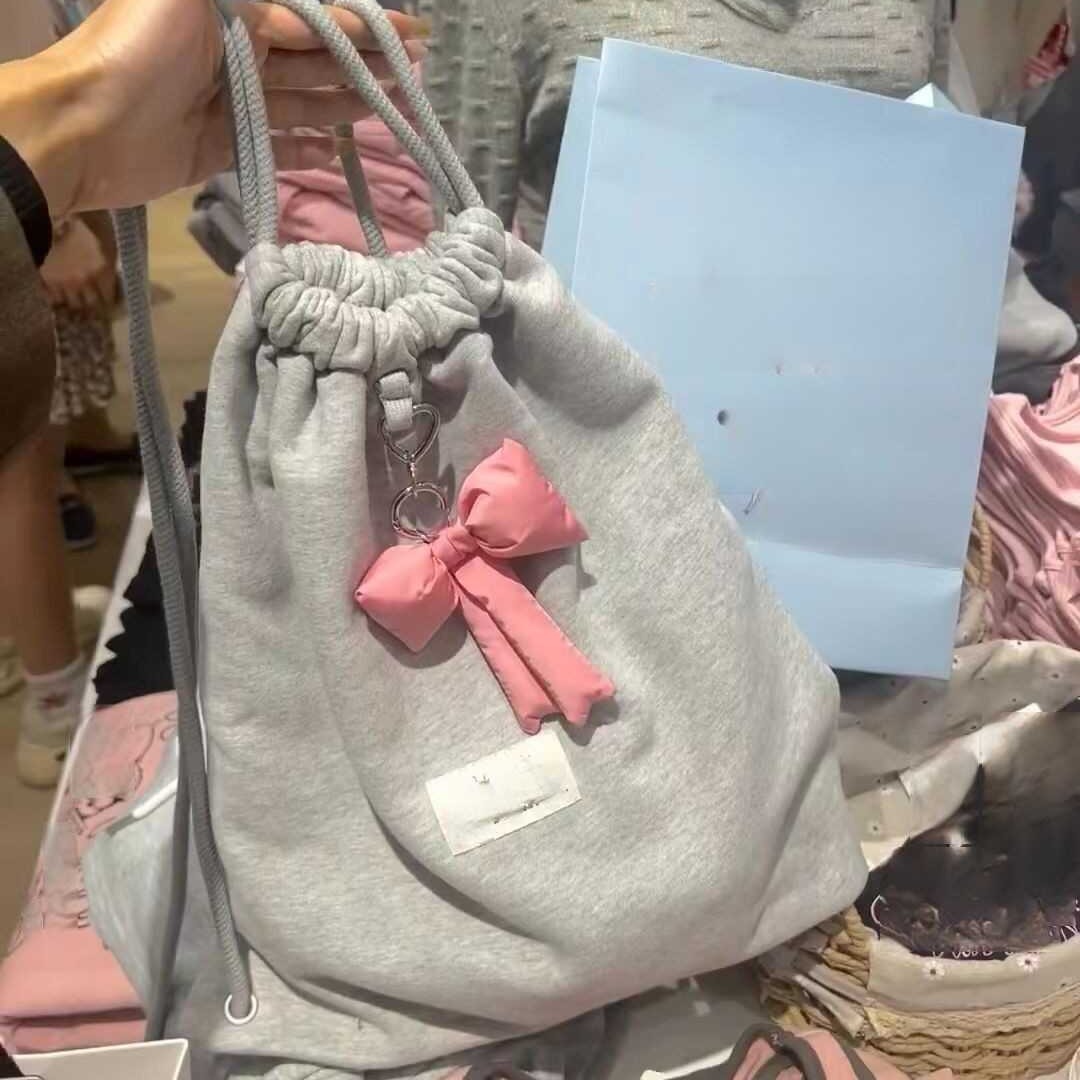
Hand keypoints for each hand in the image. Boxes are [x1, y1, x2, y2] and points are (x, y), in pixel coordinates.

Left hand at [0, 0, 424, 216]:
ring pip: (302, 101)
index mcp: (234, 11)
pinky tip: (342, 151)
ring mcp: (231, 104)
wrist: (88, 125)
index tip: (412, 36)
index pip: (313, 18)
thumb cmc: (140, 48)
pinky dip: (309, 149)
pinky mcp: (223, 148)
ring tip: (394, 109)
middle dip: (363, 65)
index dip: (362, 27)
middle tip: (415, 76)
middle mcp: (238, 53)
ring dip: (347, 103)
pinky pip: (277, 146)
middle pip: (313, 59)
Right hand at [40, 217, 116, 311]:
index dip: (109, 304)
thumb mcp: (107, 241)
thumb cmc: (84, 223)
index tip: (108, 305)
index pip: (109, 299)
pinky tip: (56, 297)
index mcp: (102, 272)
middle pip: (90, 306)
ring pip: (70, 304)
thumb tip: (113, 281)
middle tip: (91, 309)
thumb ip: (111, 263)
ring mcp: (62, 282)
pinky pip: (50, 298)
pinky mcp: (43, 279)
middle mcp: (84, 282)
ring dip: (73, 305)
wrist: (50, 212)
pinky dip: (54, 299)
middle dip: (92, 309)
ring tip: (74, 305)